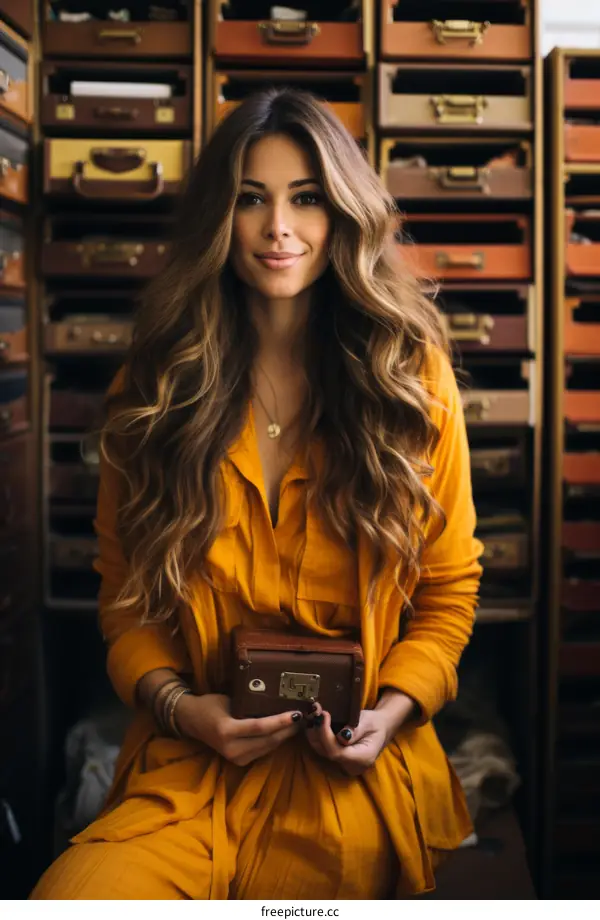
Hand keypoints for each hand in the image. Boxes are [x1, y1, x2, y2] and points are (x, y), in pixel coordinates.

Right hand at [175, 693, 302, 765]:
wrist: (192, 721)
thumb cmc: (210, 705)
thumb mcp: (229, 700)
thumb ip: (250, 705)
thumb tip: (277, 700)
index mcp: (227, 731)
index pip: (259, 728)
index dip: (280, 721)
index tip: (297, 714)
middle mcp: (231, 748)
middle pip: (267, 741)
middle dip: (288, 730)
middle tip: (304, 717)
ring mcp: (235, 758)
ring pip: (268, 748)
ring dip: (284, 736)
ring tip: (299, 723)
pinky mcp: (239, 762)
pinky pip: (263, 751)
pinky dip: (275, 741)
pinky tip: (285, 731)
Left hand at [304, 691, 415, 776]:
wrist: (380, 728)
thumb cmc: (376, 724)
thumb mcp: (369, 722)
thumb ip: (356, 730)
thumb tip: (341, 736)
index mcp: (362, 758)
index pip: (337, 752)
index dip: (326, 735)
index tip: (324, 714)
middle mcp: (350, 765)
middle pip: (325, 752)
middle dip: (317, 730)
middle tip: (316, 709)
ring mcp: (342, 764)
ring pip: (320, 750)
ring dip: (314, 731)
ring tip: (315, 711)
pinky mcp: (336, 759)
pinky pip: (322, 748)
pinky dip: (316, 734)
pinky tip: (316, 720)